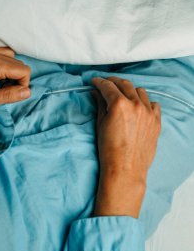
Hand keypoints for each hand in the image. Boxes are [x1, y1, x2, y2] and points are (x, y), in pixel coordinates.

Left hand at [0, 47, 30, 114]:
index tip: (12, 94)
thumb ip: (8, 95)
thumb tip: (27, 92)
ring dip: (10, 68)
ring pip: (10, 55)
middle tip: (4, 90)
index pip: (24, 70)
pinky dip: (1, 61)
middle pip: (18, 62)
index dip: (23, 85)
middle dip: (17, 77)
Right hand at [91, 76, 160, 217]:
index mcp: (119, 104)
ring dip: (129, 90)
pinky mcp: (156, 121)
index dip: (99, 81)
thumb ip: (100, 104)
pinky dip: (144, 102)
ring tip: (122, 94)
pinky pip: (152, 104)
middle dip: (113, 82)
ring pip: (140, 91)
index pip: (107, 86)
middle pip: (124, 84)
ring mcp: (148, 112)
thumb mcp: (101, 124)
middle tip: (106, 83)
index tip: (94, 81)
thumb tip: (96, 92)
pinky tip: (138, 106)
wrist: (125, 169)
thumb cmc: (109, 149)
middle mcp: (136, 105)